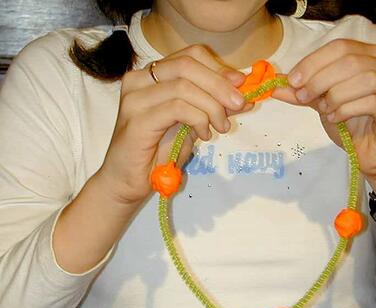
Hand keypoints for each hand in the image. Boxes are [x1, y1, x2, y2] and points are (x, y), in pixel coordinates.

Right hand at [96, 45, 252, 204]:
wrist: (128, 182)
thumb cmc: (158, 153)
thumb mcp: (193, 123)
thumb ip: (214, 105)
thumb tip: (245, 94)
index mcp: (151, 75)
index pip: (190, 55)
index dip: (218, 68)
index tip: (240, 86)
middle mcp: (139, 79)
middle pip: (188, 65)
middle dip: (220, 85)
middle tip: (239, 105)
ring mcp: (135, 98)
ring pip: (184, 86)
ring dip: (212, 106)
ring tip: (221, 127)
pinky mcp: (137, 119)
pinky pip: (177, 108)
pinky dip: (198, 119)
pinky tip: (204, 135)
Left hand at [272, 39, 375, 179]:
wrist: (371, 155)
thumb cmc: (351, 125)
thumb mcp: (321, 104)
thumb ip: (301, 93)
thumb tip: (272, 84)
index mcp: (370, 57)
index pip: (340, 47)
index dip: (314, 61)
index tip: (292, 80)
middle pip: (351, 60)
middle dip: (320, 79)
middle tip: (303, 97)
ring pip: (365, 78)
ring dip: (336, 94)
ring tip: (323, 110)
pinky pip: (373, 102)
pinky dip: (348, 109)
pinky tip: (336, 118)